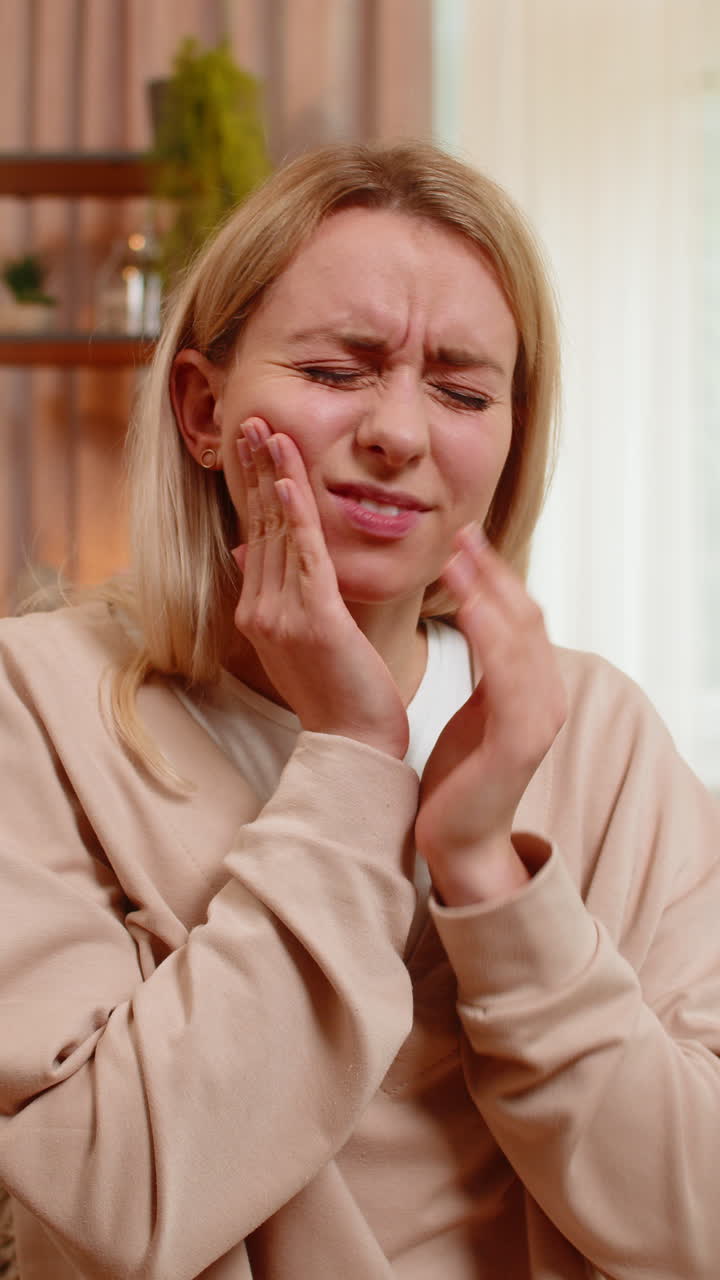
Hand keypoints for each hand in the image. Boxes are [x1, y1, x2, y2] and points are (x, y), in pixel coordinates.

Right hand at [232, 418, 408, 758]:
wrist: (355, 742)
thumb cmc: (339, 692)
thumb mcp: (298, 637)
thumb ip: (276, 590)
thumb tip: (248, 548)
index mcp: (259, 609)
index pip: (255, 533)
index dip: (253, 484)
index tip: (252, 441)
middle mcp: (260, 608)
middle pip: (258, 524)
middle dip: (255, 468)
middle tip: (251, 418)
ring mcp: (282, 614)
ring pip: (278, 533)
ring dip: (273, 477)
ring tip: (269, 431)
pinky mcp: (313, 620)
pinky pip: (304, 558)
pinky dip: (296, 516)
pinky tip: (289, 481)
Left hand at [415, 523, 565, 904]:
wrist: (460, 840)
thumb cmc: (463, 774)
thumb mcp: (477, 709)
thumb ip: (488, 668)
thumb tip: (476, 618)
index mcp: (537, 686)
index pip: (520, 614)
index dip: (494, 573)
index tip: (461, 538)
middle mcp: (548, 695)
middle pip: (525, 616)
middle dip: (492, 571)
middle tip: (459, 531)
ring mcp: (539, 717)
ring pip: (519, 638)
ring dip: (487, 591)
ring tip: (456, 556)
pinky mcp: (519, 741)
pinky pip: (508, 677)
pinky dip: (491, 636)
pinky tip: (468, 604)